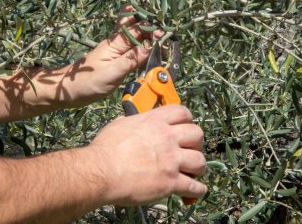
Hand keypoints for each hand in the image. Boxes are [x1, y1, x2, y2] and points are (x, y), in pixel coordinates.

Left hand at [65, 5, 163, 103]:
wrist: (69, 90)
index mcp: (115, 42)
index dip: (152, 30)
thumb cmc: (87, 82)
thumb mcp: (110, 74)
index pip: (137, 29)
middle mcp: (117, 42)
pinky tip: (151, 53)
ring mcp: (117, 50)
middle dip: (152, 29)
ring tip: (162, 44)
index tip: (164, 38)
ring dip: (149, 38)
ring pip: (136, 37)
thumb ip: (129, 60)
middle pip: (137, 27)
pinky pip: (133, 50)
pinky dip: (143, 49)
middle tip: (165, 39)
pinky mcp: (117, 59)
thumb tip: (150, 48)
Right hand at [89, 105, 206, 204]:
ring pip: (200, 160)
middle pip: (197, 134)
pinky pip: (194, 187)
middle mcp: (166, 137)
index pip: (182, 112)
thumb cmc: (105, 148)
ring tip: (193, 171)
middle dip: (197, 142)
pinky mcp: (170, 182)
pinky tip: (195, 190)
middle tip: (190, 148)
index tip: (186, 125)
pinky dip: (197, 190)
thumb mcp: (119, 125)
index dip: (188, 119)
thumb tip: (129, 121)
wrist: (101, 171)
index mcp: (154, 121)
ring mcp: (171, 160)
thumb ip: (130, 121)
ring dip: (198, 166)